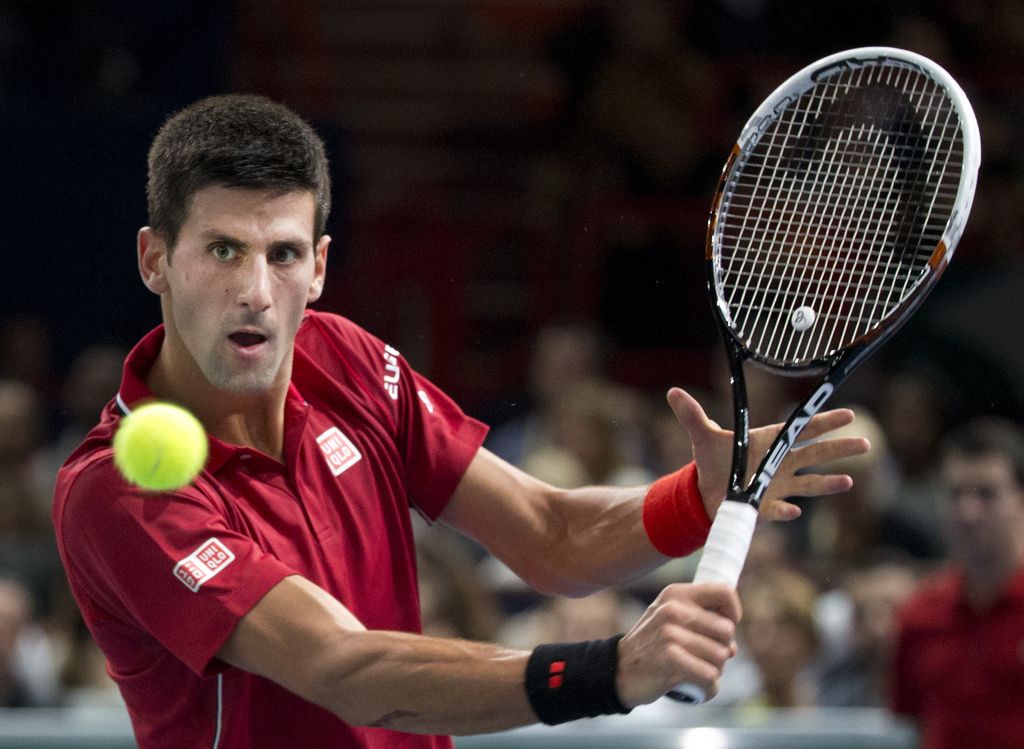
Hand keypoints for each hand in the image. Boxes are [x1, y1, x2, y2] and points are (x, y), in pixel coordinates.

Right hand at [615, 583, 740, 706]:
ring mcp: (671, 636)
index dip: (733, 613)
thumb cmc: (651, 644)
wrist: (619, 669)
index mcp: (676, 594)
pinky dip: (708, 688)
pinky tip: (695, 687)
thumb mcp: (669, 617)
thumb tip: (733, 646)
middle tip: (702, 657)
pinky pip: (711, 677)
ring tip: (694, 671)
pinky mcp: (672, 662)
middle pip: (727, 631)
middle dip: (722, 650)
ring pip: (721, 657)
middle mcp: (673, 610)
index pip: (723, 592)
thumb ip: (700, 619)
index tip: (723, 629)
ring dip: (714, 671)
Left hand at [666, 387, 869, 521]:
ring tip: (849, 481)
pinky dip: (786, 511)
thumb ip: (691, 414)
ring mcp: (778, 485)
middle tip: (866, 443)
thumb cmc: (712, 461)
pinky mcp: (768, 506)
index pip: (802, 429)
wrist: (705, 493)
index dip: (824, 421)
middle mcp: (780, 462)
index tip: (848, 413)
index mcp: (769, 440)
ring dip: (828, 482)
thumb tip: (673, 392)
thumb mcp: (702, 435)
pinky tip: (796, 512)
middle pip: (816, 453)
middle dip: (840, 448)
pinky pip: (780, 509)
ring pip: (809, 482)